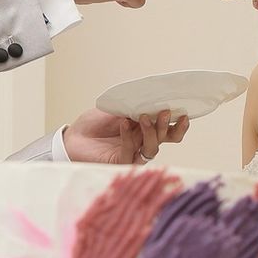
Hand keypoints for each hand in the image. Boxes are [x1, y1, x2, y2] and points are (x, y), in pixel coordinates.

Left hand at [62, 108, 189, 164]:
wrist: (73, 137)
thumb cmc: (94, 123)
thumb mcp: (116, 107)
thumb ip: (133, 104)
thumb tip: (151, 94)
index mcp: (146, 129)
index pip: (169, 129)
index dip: (179, 124)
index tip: (184, 113)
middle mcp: (143, 142)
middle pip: (166, 139)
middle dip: (167, 126)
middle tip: (165, 112)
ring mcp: (133, 153)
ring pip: (152, 147)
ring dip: (151, 132)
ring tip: (143, 117)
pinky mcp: (120, 162)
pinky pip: (131, 152)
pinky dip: (128, 137)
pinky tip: (123, 123)